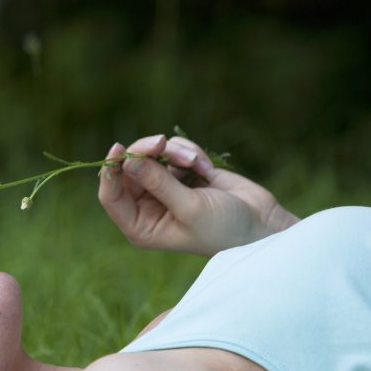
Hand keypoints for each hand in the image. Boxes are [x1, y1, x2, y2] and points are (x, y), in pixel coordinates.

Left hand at [97, 134, 298, 256]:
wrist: (259, 223)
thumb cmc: (223, 228)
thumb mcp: (189, 208)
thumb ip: (158, 183)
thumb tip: (128, 161)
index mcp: (140, 226)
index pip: (111, 196)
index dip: (111, 171)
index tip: (119, 148)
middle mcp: (146, 207)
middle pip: (130, 168)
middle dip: (148, 152)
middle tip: (163, 142)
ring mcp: (164, 188)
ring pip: (154, 155)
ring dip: (176, 153)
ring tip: (197, 165)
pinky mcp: (182, 173)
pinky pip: (174, 151)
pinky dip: (190, 153)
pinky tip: (207, 169)